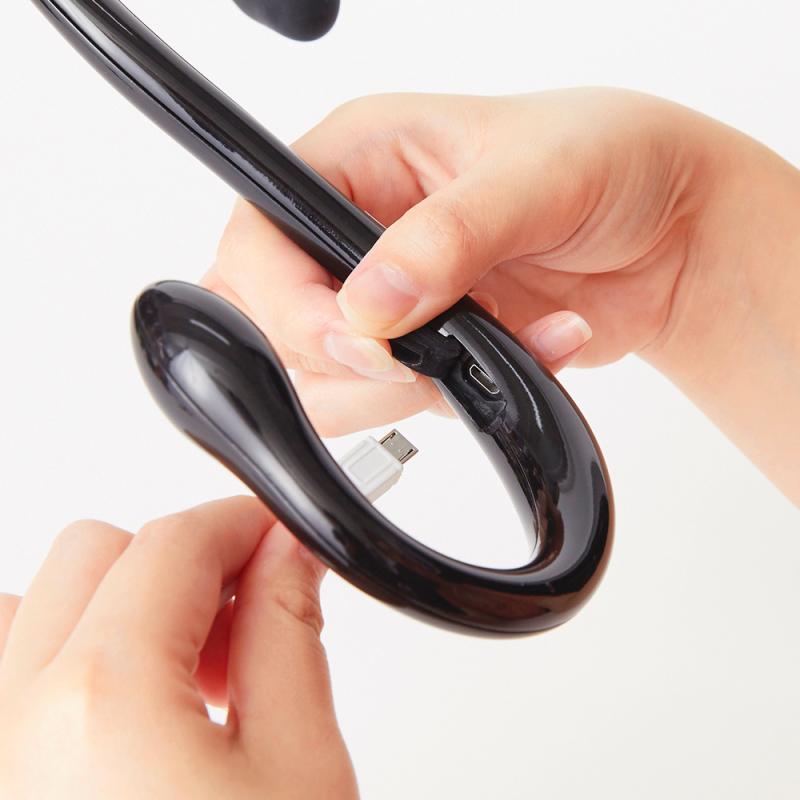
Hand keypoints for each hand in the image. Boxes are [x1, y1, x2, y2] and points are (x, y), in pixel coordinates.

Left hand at [0, 497, 357, 799]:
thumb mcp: (300, 768)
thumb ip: (288, 635)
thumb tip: (287, 556)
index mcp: (102, 704)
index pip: (172, 545)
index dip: (240, 523)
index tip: (278, 537)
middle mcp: (13, 728)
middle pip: (89, 554)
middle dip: (178, 562)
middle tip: (245, 612)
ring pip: (27, 607)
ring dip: (109, 607)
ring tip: (181, 668)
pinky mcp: (3, 783)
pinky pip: (3, 677)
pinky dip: (61, 661)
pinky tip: (130, 707)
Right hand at [205, 89, 799, 502]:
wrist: (666, 234)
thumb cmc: (607, 160)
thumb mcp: (535, 174)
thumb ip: (447, 238)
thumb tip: (369, 305)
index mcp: (356, 158)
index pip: (260, 236)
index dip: (287, 301)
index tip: (358, 340)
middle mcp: (353, 232)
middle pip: (274, 323)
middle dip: (342, 361)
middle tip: (417, 359)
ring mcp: (381, 299)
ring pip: (325, 380)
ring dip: (405, 388)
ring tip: (494, 341)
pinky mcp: (416, 350)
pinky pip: (398, 401)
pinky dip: (455, 397)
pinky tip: (523, 348)